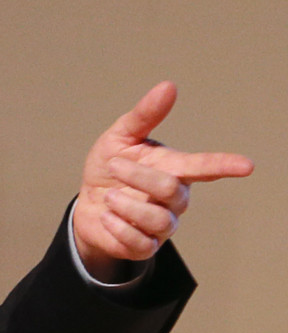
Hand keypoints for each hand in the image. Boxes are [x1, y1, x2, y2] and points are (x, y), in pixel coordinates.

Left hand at [73, 81, 253, 280]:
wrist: (86, 204)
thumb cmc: (110, 169)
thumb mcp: (120, 138)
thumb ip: (144, 115)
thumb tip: (168, 86)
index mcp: (175, 169)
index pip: (205, 166)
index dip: (224, 165)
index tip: (246, 166)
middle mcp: (176, 198)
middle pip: (170, 188)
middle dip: (137, 176)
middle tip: (113, 166)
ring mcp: (163, 224)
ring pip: (158, 218)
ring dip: (125, 204)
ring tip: (109, 195)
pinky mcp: (146, 246)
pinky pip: (139, 241)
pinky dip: (118, 226)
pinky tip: (106, 216)